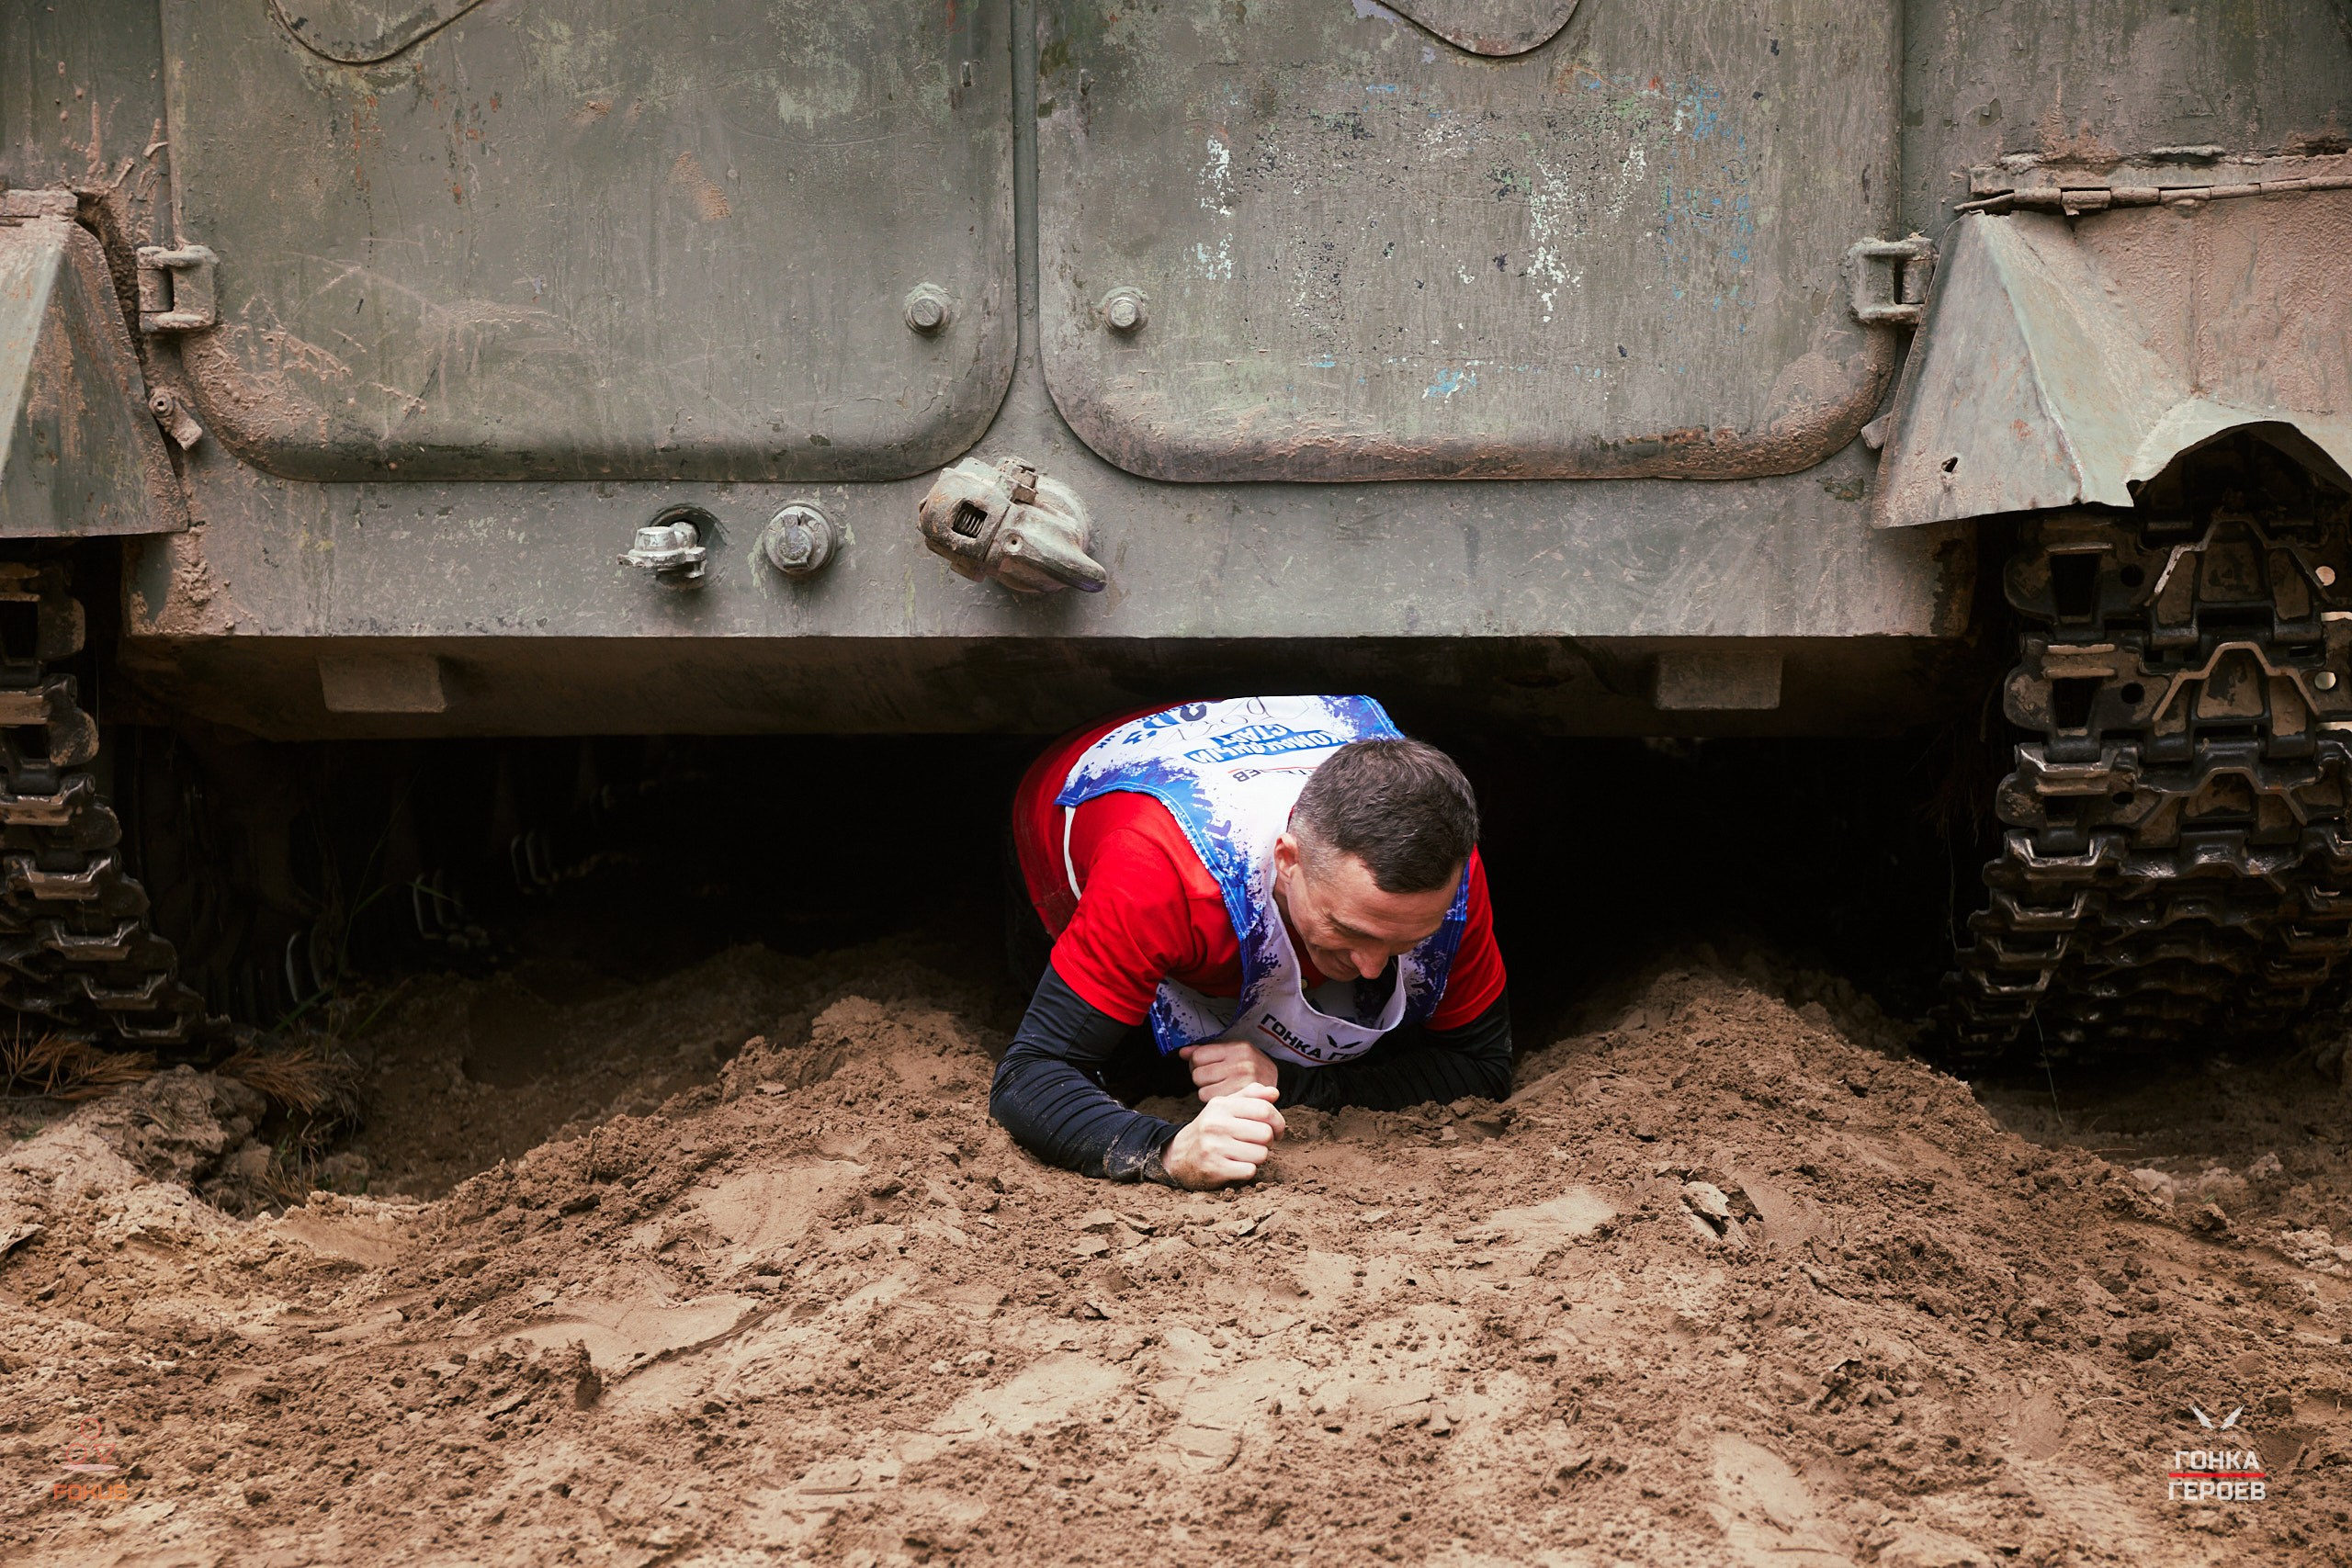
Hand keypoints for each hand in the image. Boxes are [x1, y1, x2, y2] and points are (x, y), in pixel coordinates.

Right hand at [1161, 1084, 1285, 1188]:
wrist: (1179, 1155)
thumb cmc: (1210, 1128)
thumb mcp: (1225, 1106)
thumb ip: (1250, 1096)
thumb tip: (1274, 1092)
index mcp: (1221, 1105)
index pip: (1265, 1110)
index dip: (1278, 1122)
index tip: (1276, 1130)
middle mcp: (1216, 1124)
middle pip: (1266, 1134)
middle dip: (1268, 1142)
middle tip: (1259, 1143)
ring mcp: (1214, 1147)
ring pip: (1261, 1154)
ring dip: (1258, 1157)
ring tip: (1245, 1153)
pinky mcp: (1214, 1169)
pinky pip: (1250, 1171)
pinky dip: (1248, 1170)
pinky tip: (1237, 1165)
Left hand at [1179, 1038, 1278, 1103]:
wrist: (1280, 1082)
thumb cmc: (1251, 1065)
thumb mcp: (1233, 1050)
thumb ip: (1206, 1050)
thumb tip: (1182, 1053)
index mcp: (1237, 1048)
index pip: (1198, 1056)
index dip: (1196, 1062)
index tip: (1204, 1065)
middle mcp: (1240, 1064)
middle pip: (1197, 1074)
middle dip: (1201, 1078)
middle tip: (1213, 1078)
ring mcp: (1242, 1084)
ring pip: (1202, 1091)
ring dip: (1207, 1091)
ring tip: (1220, 1087)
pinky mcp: (1241, 1101)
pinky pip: (1213, 1102)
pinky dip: (1215, 1101)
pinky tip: (1224, 1096)